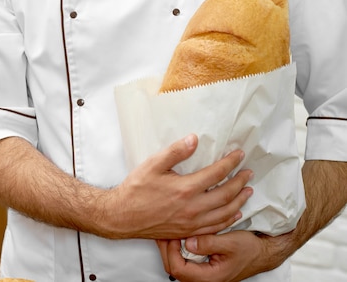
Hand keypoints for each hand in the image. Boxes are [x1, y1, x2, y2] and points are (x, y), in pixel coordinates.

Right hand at [107, 134, 252, 239]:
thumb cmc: (136, 189)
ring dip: (239, 200)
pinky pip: (215, 228)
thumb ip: (175, 151)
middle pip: (225, 194)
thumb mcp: (154, 164)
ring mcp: (191, 223)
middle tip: (248, 172)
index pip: (216, 174)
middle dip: (240, 181)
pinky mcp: (188, 232)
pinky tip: (234, 214)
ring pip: (224, 213)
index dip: (230, 163)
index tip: (239, 154)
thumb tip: (194, 139)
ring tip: (248, 191)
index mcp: (186, 189)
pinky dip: (229, 220)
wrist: (123, 216)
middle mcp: (192, 208)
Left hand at [157, 230, 280, 281]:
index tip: (174, 233)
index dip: (171, 250)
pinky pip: (183, 259)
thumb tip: (188, 242)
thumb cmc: (248, 250)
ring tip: (170, 228)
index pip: (178, 269)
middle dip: (166, 247)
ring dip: (171, 246)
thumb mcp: (230, 243)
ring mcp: (201, 273)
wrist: (260, 253)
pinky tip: (179, 232)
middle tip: (165, 228)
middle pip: (173, 267)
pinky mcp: (201, 266)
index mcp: (209, 277)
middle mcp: (203, 278)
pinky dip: (178, 246)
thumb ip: (208, 243)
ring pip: (176, 263)